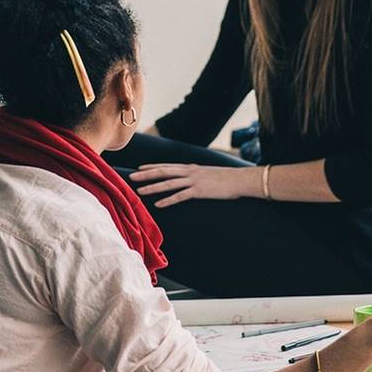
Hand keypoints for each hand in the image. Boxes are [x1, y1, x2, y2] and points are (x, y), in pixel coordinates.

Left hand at [130, 164, 257, 207]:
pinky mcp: (199, 191)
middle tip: (131, 177)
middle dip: (146, 175)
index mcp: (191, 167)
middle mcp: (190, 172)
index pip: (167, 166)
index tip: (140, 168)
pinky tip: (158, 205)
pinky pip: (180, 196)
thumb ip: (198, 175)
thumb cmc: (227, 178)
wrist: (240, 179)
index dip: (152, 167)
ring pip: (168, 183)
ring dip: (153, 187)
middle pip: (163, 172)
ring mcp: (194, 181)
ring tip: (140, 191)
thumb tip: (192, 179)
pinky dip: (168, 200)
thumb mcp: (209, 174)